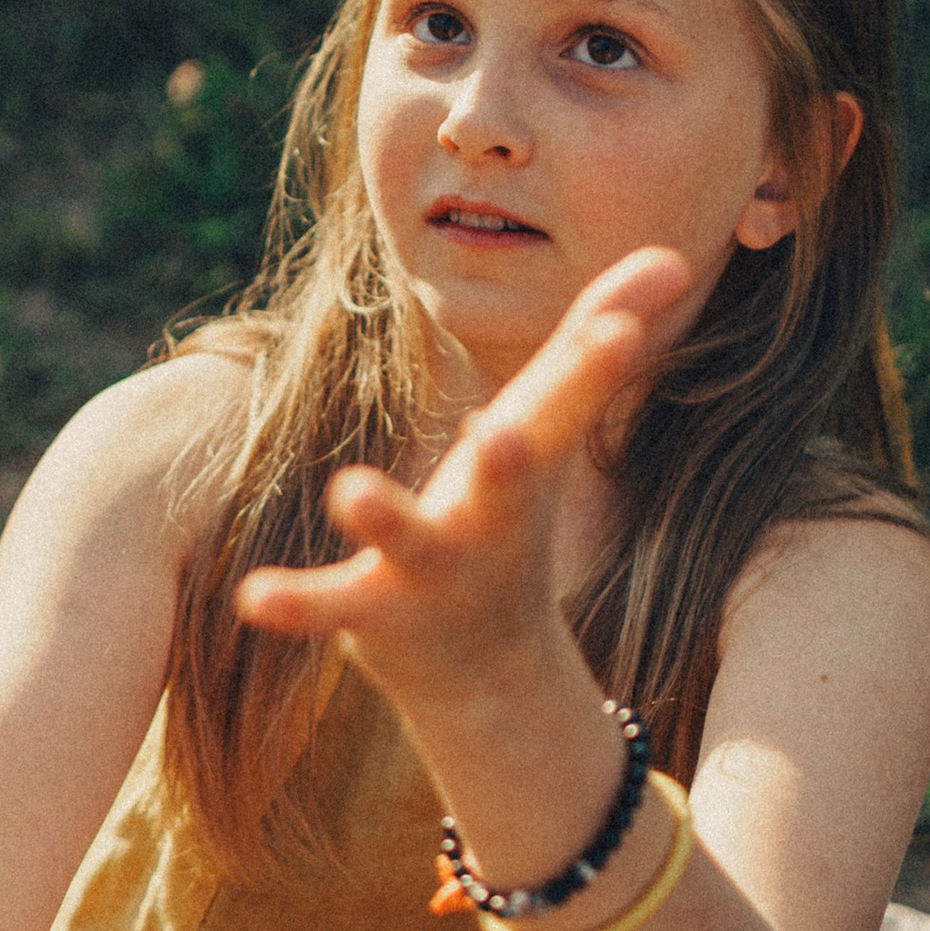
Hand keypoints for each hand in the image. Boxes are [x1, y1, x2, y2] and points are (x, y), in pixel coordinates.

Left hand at [232, 247, 687, 715]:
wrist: (491, 675)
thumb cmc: (513, 517)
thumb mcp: (551, 428)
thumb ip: (594, 345)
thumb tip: (676, 255)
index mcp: (530, 460)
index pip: (572, 401)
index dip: (599, 360)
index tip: (624, 325)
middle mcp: (495, 519)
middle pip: (510, 486)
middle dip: (510, 461)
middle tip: (503, 431)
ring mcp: (436, 571)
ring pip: (413, 543)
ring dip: (386, 518)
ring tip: (348, 488)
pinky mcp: (374, 612)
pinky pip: (333, 607)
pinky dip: (298, 603)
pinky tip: (254, 595)